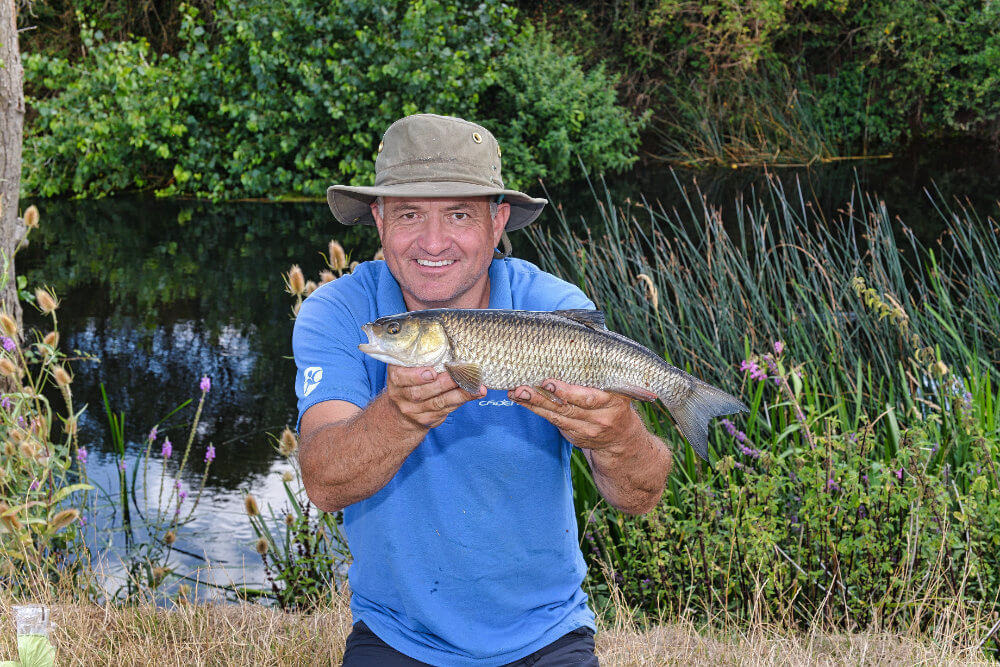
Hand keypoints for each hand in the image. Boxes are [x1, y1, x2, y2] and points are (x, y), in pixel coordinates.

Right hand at [385, 365, 484, 429]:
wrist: (402, 410)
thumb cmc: (411, 379)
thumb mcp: (408, 366)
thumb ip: (421, 357)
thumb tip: (450, 342)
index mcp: (395, 376)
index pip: (401, 378)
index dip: (417, 376)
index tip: (432, 373)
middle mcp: (400, 395)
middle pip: (421, 392)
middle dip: (444, 384)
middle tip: (463, 375)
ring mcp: (412, 410)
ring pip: (437, 403)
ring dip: (459, 394)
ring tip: (476, 386)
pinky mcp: (426, 419)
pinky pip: (445, 410)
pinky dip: (462, 400)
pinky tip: (476, 393)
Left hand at [508, 379, 640, 450]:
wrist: (621, 437)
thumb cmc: (614, 398)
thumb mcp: (617, 384)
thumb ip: (599, 366)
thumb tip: (579, 333)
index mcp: (614, 398)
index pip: (589, 397)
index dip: (567, 391)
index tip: (548, 381)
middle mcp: (602, 416)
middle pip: (568, 408)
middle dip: (544, 398)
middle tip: (523, 387)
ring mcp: (588, 429)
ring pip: (557, 416)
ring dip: (534, 403)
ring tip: (516, 391)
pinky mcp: (576, 436)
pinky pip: (553, 421)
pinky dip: (536, 409)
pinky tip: (522, 400)